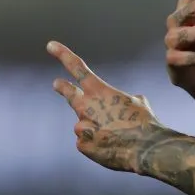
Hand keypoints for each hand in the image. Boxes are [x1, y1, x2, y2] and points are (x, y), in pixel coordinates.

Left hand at [48, 40, 161, 172]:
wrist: (144, 148)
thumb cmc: (144, 122)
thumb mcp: (138, 102)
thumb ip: (123, 100)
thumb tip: (119, 106)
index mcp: (100, 91)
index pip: (77, 68)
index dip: (63, 55)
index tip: (50, 45)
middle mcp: (86, 106)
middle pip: (70, 95)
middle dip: (63, 88)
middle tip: (56, 84)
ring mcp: (81, 126)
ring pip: (85, 124)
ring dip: (97, 127)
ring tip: (116, 135)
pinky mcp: (82, 145)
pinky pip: (88, 141)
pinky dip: (98, 143)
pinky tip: (112, 146)